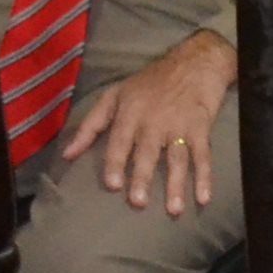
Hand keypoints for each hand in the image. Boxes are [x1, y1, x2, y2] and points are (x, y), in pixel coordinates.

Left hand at [59, 31, 238, 217]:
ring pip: (177, 158)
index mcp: (130, 113)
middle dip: (143, 177)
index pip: (120, 141)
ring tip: (174, 210)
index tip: (113, 185)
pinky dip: (205, 177)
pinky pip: (203, 156)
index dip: (116, 163)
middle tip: (139, 202)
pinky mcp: (201, 128)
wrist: (194, 62)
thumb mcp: (114, 95)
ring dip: (176, 184)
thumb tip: (67, 155)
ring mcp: (179, 126)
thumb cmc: (150, 81)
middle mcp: (154, 121)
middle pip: (148, 153)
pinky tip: (204, 198)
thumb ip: (91, 125)